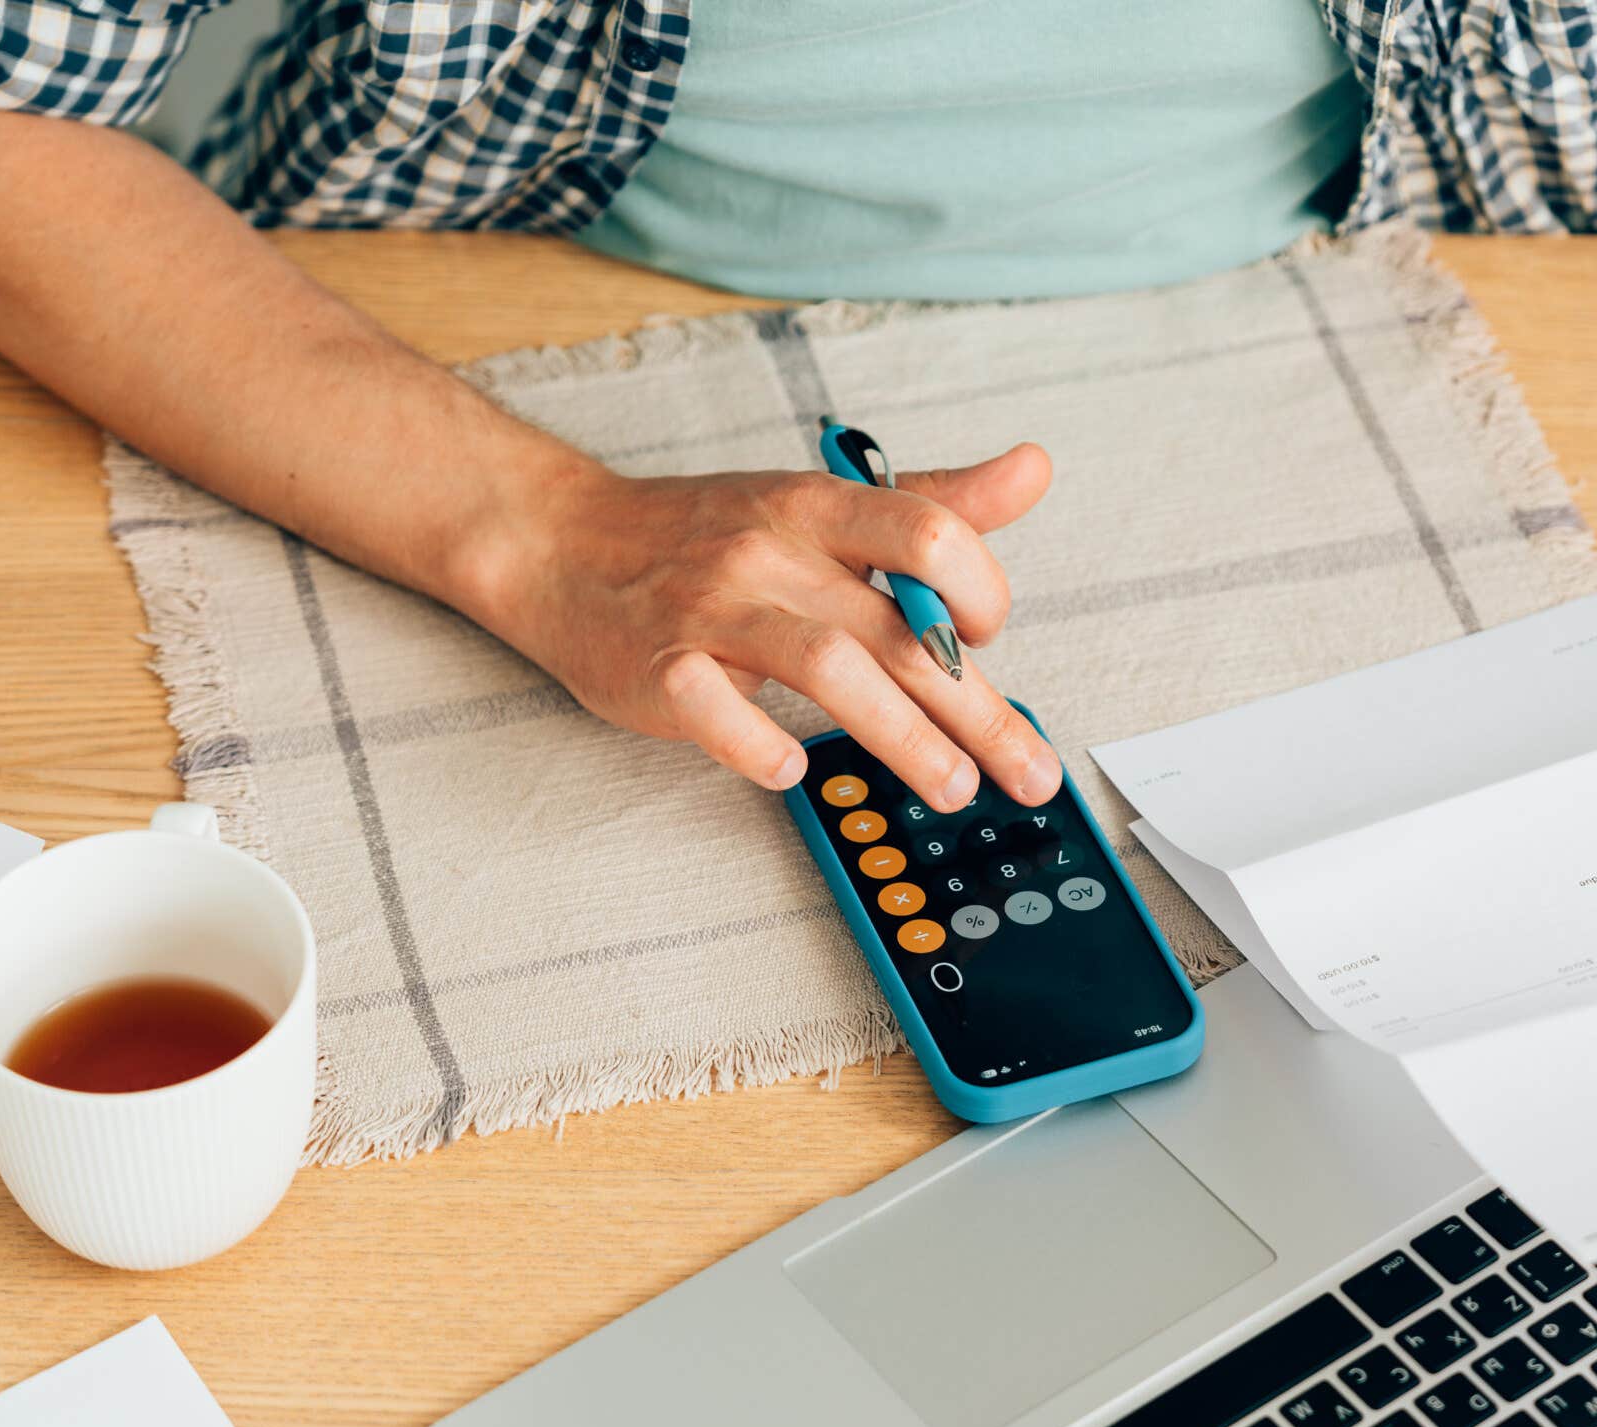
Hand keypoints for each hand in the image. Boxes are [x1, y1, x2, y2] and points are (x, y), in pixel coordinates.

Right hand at [454, 443, 1063, 810]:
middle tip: (1028, 771)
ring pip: (828, 669)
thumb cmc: (704, 532)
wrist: (561, 542)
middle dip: (978, 709)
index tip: (989, 642)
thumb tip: (1035, 469)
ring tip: (952, 786)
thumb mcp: (820, 501)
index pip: (929, 534)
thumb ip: (930, 502)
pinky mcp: (655, 668)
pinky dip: (757, 744)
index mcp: (818, 509)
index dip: (980, 592)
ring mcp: (711, 610)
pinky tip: (793, 770)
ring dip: (903, 738)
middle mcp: (771, 553)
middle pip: (897, 629)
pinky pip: (713, 709)